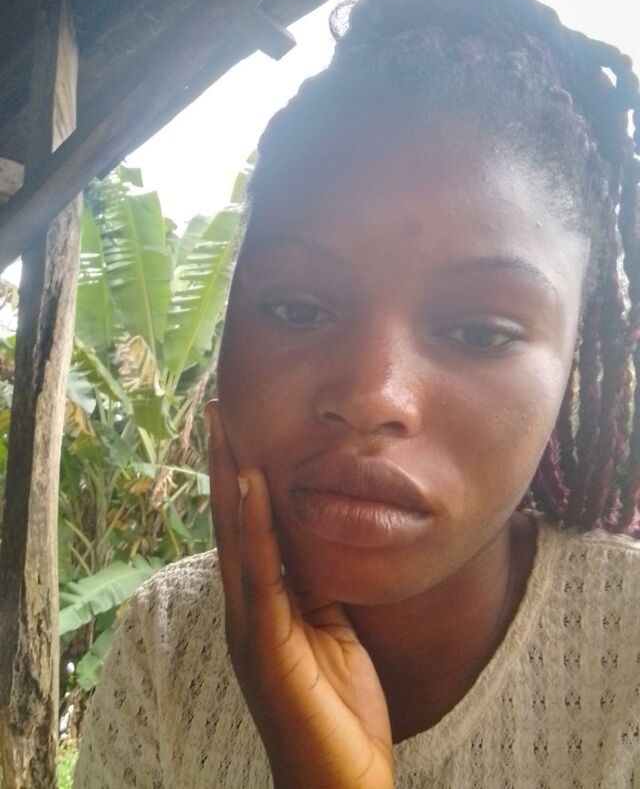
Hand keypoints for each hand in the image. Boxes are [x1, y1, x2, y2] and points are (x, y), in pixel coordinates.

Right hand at [206, 401, 392, 788]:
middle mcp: (245, 610)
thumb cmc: (338, 712)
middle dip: (225, 463)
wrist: (340, 784)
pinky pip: (261, 573)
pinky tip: (253, 484)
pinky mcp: (267, 645)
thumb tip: (318, 548)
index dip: (240, 477)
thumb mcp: (333, 633)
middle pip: (231, 522)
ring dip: (231, 477)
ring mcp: (250, 627)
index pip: (247, 529)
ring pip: (236, 537)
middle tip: (218, 409)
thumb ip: (317, 591)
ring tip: (226, 427)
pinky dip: (255, 524)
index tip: (238, 430)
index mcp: (261, 607)